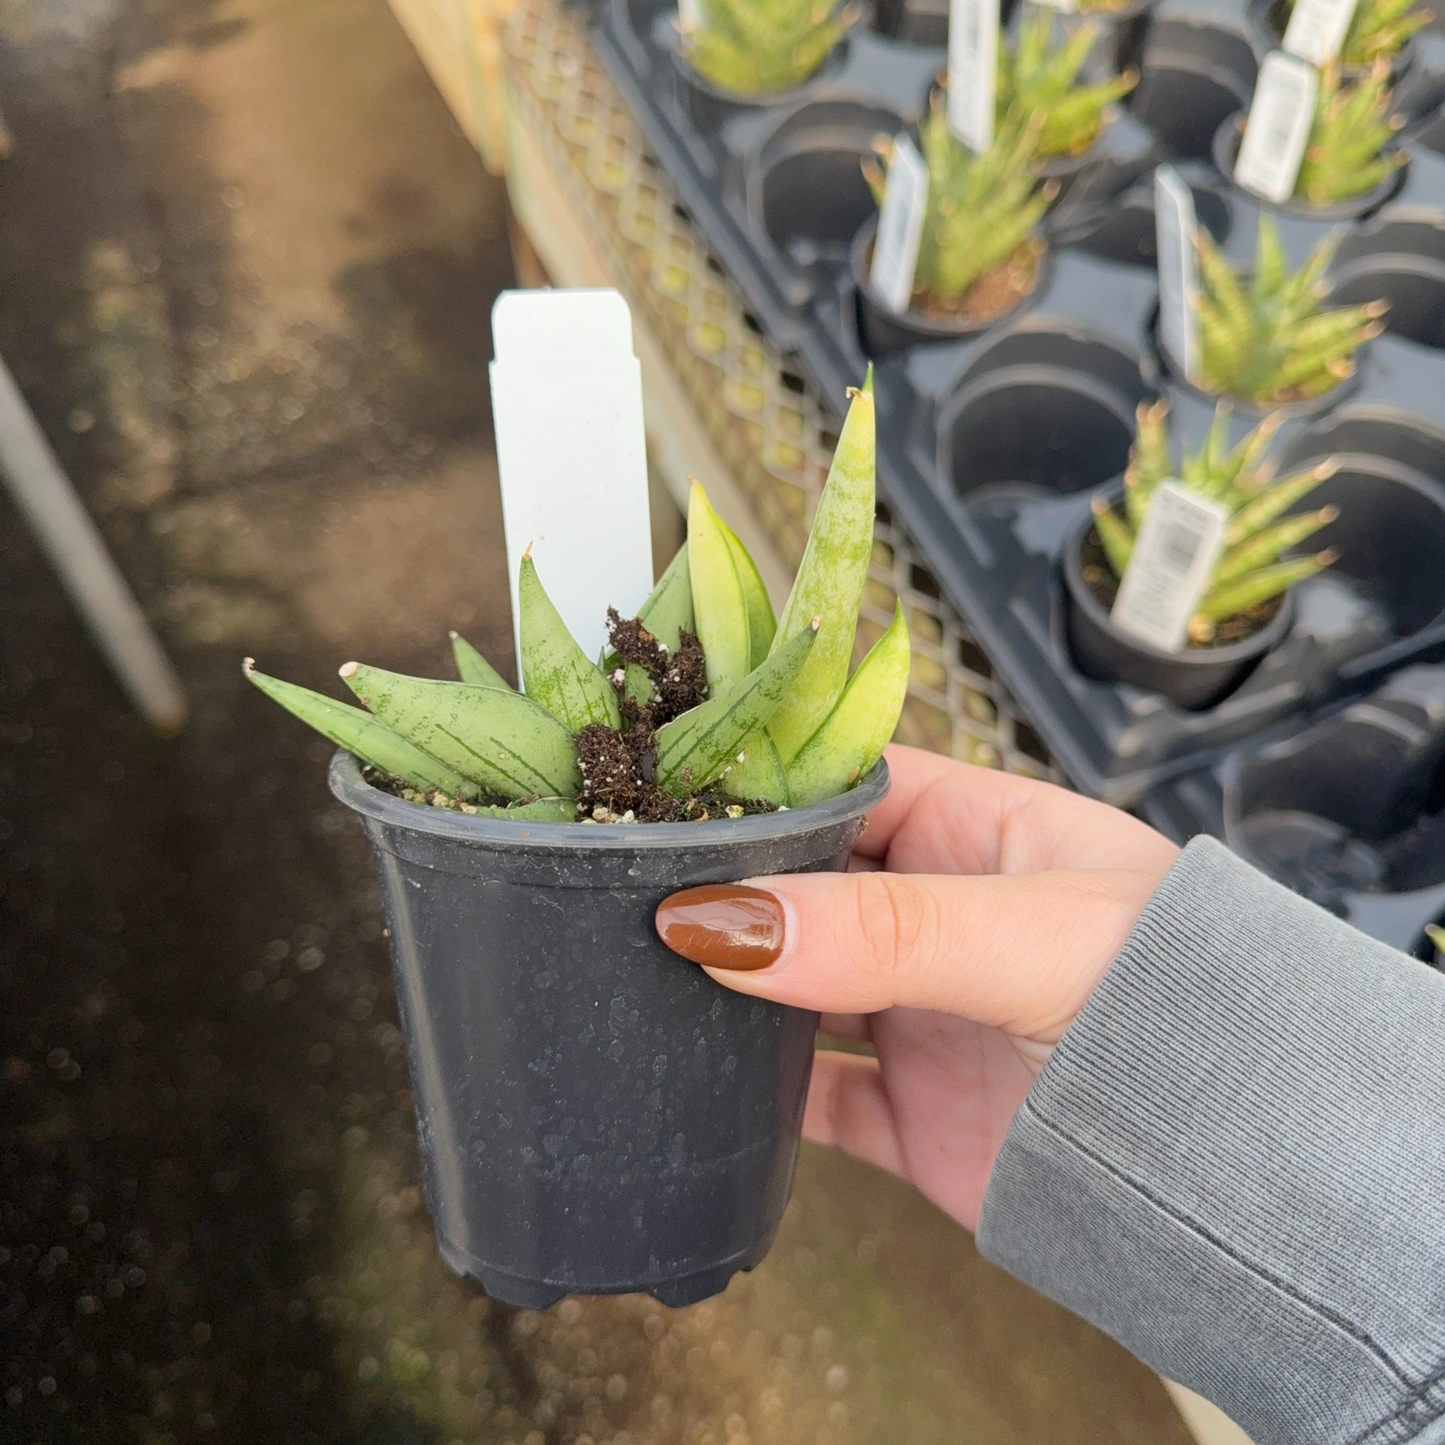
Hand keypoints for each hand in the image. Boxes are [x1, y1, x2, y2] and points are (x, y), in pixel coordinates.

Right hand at [655, 745, 1178, 1231]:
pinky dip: (754, 1099)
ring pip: (792, 990)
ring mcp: (920, 1018)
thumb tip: (722, 922)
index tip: (664, 789)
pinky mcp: (911, 1115)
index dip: (759, 785)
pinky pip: (811, 1100)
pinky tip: (699, 1082)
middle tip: (623, 881)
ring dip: (728, 987)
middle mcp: (940, 920)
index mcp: (978, 836)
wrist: (1241, 1175)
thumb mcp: (1036, 936)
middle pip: (804, 887)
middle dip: (725, 885)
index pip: (844, 784)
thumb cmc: (1180, 1004)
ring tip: (639, 969)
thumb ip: (887, 930)